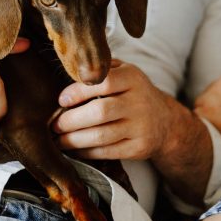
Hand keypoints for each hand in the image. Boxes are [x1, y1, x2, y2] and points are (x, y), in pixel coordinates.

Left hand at [51, 60, 182, 162]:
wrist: (165, 121)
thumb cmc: (133, 93)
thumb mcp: (125, 72)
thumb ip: (102, 68)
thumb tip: (68, 68)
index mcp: (133, 78)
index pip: (104, 82)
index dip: (78, 91)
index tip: (61, 100)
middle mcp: (139, 102)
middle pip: (100, 112)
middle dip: (72, 120)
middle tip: (54, 125)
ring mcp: (141, 127)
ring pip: (102, 135)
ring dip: (74, 139)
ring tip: (58, 139)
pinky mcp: (139, 148)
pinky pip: (108, 152)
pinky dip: (87, 152)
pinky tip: (74, 149)